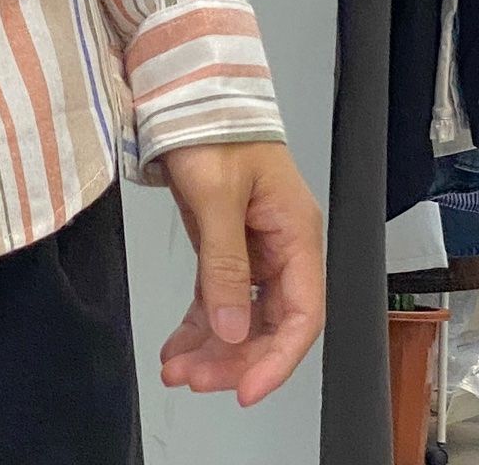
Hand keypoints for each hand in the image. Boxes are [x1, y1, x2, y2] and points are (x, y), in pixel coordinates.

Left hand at [158, 140, 324, 407]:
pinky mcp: (226, 243)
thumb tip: (233, 330)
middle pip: (269, 323)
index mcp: (296, 234)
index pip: (301, 315)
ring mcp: (254, 247)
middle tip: (194, 379)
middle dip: (233, 357)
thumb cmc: (212, 125)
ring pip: (241, 315)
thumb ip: (225, 265)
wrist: (187, 88)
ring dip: (212, 347)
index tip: (244, 390)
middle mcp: (282, 247)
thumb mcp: (216, 194)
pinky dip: (199, 323)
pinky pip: (219, 296)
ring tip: (177, 370)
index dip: (276, 358)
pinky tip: (177, 346)